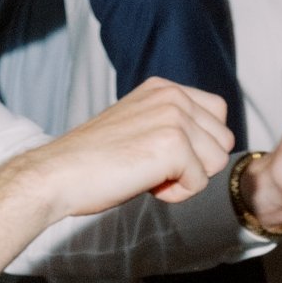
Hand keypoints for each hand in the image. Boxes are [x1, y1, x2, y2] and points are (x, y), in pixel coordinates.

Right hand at [34, 77, 236, 213]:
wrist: (59, 173)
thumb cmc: (95, 159)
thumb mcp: (140, 123)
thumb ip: (172, 123)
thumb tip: (210, 146)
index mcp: (164, 87)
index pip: (218, 114)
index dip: (199, 144)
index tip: (163, 154)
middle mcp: (173, 96)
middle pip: (222, 141)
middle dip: (196, 163)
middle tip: (154, 167)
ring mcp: (174, 118)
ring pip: (216, 162)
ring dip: (187, 179)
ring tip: (149, 174)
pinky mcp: (173, 145)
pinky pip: (199, 183)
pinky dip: (175, 194)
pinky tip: (145, 184)